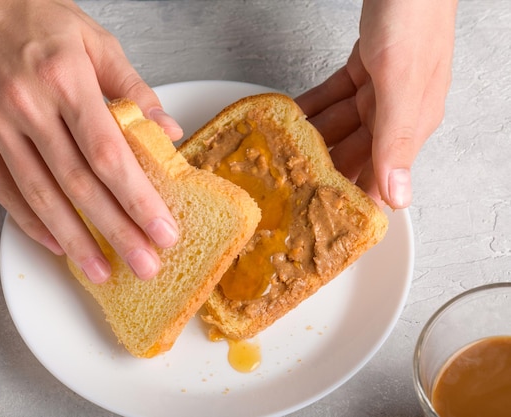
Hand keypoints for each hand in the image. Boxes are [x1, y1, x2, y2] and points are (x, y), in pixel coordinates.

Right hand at [0, 0, 182, 281]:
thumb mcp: (96, 41)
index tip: (164, 231)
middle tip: (145, 265)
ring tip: (103, 271)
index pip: (109, 154)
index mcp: (66, 78)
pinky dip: (31, 222)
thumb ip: (134, 89)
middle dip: (116, 231)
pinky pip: (3, 190)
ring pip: (40, 196)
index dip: (138, 198)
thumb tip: (168, 130)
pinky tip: (57, 245)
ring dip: (75, 241)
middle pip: (79, 184)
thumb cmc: (37, 18)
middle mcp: (27, 104)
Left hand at [295, 0, 456, 207]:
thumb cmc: (414, 17)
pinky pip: (331, 98)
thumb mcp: (403, 83)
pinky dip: (311, 108)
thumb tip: (399, 196)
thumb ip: (396, 139)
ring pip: (338, 127)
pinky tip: (291, 120)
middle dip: (323, 172)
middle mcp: (394, 112)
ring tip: (281, 160)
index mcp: (410, 124)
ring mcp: (378, 91)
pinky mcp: (363, 69)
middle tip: (289, 192)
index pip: (380, 176)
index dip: (355, 199)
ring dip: (311, 141)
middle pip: (353, 154)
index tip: (327, 223)